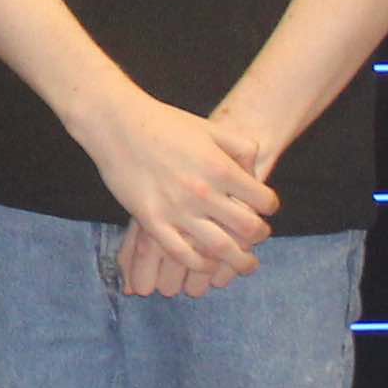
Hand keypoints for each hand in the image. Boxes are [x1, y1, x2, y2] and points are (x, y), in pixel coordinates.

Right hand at [77, 88, 278, 294]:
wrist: (117, 124)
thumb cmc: (163, 122)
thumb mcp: (209, 128)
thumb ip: (239, 146)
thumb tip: (255, 171)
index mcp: (220, 168)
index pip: (262, 200)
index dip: (269, 207)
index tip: (266, 210)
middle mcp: (203, 192)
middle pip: (247, 228)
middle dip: (260, 237)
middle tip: (259, 238)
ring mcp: (177, 210)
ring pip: (220, 248)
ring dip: (239, 261)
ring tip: (245, 264)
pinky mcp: (153, 222)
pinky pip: (183, 254)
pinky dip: (201, 265)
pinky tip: (209, 265)